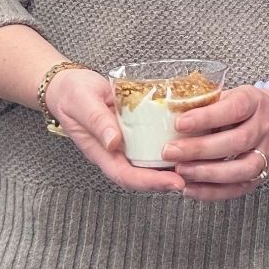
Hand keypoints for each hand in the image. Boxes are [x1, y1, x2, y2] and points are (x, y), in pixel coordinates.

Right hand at [44, 67, 183, 194]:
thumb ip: (96, 121)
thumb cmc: (73, 94)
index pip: (126, 176)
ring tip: (199, 162)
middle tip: (195, 176)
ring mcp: (127, 142)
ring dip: (172, 165)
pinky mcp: (136, 129)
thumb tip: (113, 142)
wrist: (69, 85)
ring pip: (151, 160)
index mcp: (101, 152)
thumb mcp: (83, 103)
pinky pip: (153, 141)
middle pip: (143, 174)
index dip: (150, 183)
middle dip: (168, 179)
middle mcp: (117, 152)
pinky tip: (191, 139)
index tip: (173, 183)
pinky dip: (172, 143)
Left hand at [168, 85, 268, 200]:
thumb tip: (169, 114)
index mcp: (255, 102)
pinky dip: (213, 192)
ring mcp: (267, 153)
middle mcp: (265, 128)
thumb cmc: (246, 108)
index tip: (180, 123)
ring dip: (207, 173)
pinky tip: (190, 189)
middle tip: (170, 152)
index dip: (207, 117)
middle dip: (200, 149)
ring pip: (242, 169)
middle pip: (237, 142)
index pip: (235, 109)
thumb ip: (207, 105)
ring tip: (180, 171)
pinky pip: (239, 188)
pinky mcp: (262, 175)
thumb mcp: (231, 96)